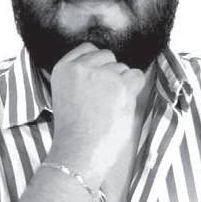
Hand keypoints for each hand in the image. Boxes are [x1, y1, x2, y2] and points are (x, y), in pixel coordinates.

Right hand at [47, 43, 144, 185]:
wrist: (78, 153)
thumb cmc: (74, 131)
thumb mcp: (66, 93)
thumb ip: (81, 76)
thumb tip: (107, 66)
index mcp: (63, 68)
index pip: (88, 48)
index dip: (98, 64)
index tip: (96, 81)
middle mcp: (81, 67)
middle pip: (108, 56)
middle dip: (110, 73)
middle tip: (102, 99)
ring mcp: (102, 74)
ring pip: (123, 68)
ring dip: (122, 84)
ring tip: (109, 107)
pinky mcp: (121, 85)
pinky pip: (137, 76)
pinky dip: (134, 89)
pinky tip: (122, 105)